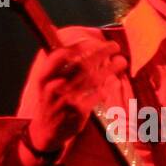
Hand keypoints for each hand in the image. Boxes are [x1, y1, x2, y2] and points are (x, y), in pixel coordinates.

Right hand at [27, 37, 126, 157]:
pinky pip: (96, 96)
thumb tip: (61, 34)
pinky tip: (114, 81)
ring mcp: (67, 99)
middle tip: (114, 46)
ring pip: (93, 79)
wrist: (46, 131)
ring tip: (121, 61)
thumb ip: (57, 64)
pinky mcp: (78, 111)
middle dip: (100, 53)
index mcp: (44, 77)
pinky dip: (106, 87)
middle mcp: (54, 86)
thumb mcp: (46, 83)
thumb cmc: (50, 102)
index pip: (60, 56)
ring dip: (110, 68)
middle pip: (81, 64)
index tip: (92, 41)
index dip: (77, 46)